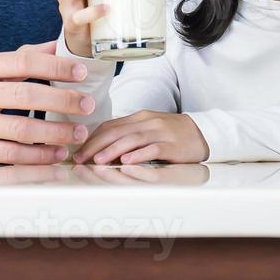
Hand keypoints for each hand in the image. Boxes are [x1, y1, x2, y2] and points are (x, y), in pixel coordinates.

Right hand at [0, 41, 96, 163]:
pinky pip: (8, 155)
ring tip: (77, 132)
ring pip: (21, 129)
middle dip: (63, 100)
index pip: (22, 62)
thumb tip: (52, 47)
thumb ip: (12, 59)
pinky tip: (54, 155)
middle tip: (88, 104)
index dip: (55, 67)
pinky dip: (35, 157)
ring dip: (54, 133)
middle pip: (26, 95)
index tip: (80, 73)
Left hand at [74, 110, 209, 164]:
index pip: (110, 125)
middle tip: (81, 159)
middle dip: (96, 145)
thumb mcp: (148, 129)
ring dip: (113, 150)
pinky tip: (127, 161)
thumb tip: (101, 149)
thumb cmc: (171, 134)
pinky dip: (139, 154)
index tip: (78, 151)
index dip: (92, 138)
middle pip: (117, 131)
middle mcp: (147, 122)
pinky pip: (153, 148)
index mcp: (139, 118)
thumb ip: (128, 135)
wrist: (202, 132)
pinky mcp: (172, 145)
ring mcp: (160, 132)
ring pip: (132, 139)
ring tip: (98, 160)